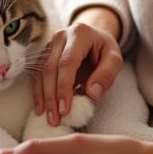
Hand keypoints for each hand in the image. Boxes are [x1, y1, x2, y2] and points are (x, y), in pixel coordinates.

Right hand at [34, 7, 122, 125]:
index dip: (64, 87)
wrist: (95, 37)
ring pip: (41, 72)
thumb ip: (107, 74)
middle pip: (50, 68)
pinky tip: (41, 107)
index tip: (64, 109)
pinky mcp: (43, 53)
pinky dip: (39, 92)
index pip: (67, 62)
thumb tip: (92, 94)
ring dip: (43, 97)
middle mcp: (60, 36)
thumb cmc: (105, 50)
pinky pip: (38, 74)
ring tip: (49, 118)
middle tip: (55, 119)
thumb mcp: (115, 59)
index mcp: (80, 34)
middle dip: (51, 97)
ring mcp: (49, 44)